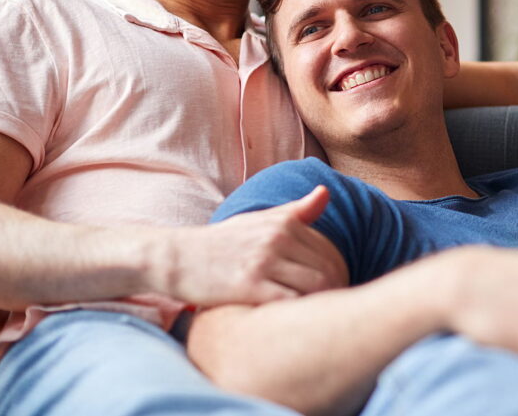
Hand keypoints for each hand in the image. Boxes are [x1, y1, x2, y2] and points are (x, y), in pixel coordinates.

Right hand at [149, 185, 347, 305]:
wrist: (177, 257)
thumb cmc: (222, 242)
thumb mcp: (257, 220)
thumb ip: (295, 211)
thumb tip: (326, 191)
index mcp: (283, 222)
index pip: (330, 253)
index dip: (340, 276)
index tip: (336, 293)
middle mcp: (277, 238)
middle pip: (329, 270)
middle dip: (337, 292)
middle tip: (332, 311)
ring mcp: (264, 262)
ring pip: (316, 287)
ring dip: (323, 305)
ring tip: (317, 320)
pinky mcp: (250, 286)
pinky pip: (291, 303)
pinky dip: (300, 314)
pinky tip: (294, 325)